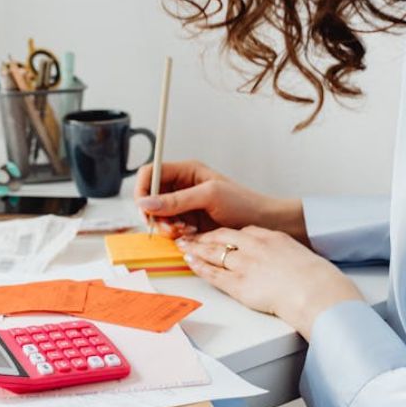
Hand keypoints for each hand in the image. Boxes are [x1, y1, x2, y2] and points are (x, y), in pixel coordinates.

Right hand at [134, 160, 306, 240]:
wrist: (263, 223)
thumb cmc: (243, 203)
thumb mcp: (209, 196)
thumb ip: (176, 200)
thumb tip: (145, 203)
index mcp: (185, 171)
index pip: (149, 174)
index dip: (142, 190)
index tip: (145, 209)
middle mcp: (181, 187)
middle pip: (149, 198)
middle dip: (156, 214)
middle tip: (172, 226)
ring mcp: (183, 206)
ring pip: (157, 216)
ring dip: (166, 227)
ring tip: (186, 231)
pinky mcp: (187, 223)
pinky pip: (168, 229)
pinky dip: (175, 235)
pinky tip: (191, 235)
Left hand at [177, 226, 362, 338]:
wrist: (315, 290)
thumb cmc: (313, 277)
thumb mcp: (298, 254)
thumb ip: (283, 252)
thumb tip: (280, 259)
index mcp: (270, 237)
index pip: (242, 231)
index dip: (226, 233)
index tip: (217, 234)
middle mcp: (254, 247)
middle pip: (222, 236)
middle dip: (203, 236)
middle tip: (190, 235)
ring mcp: (245, 264)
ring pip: (214, 252)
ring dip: (196, 248)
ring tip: (183, 245)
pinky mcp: (240, 284)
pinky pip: (214, 273)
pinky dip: (199, 266)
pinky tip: (190, 262)